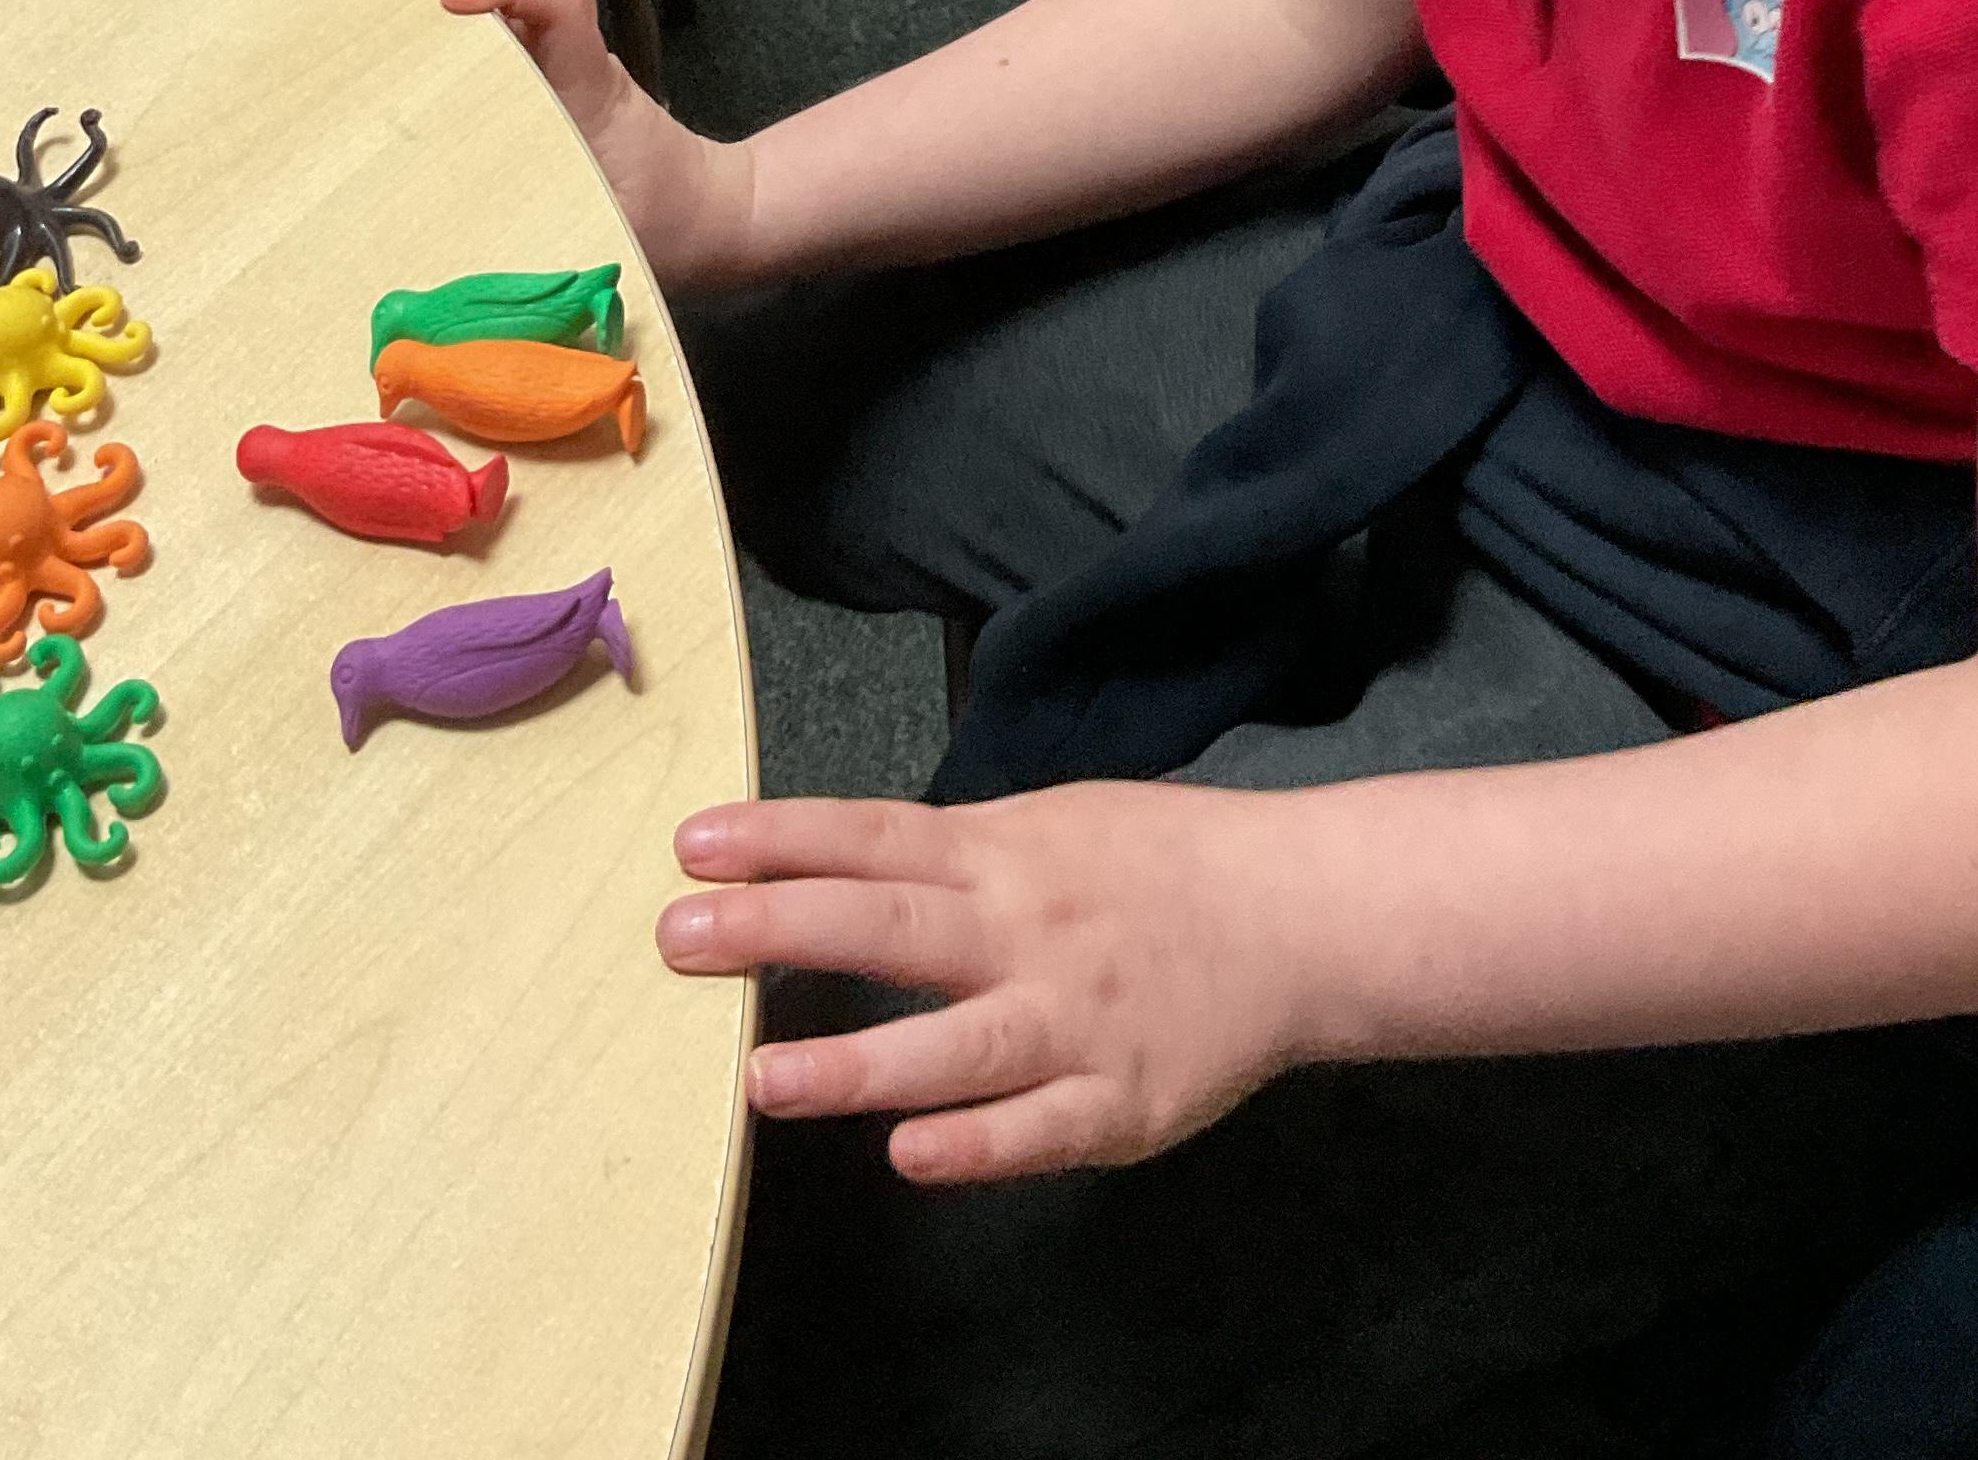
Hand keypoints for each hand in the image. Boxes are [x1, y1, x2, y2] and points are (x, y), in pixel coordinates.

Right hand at [418, 0, 754, 292]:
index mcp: (591, 94)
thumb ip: (551, 237)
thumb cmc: (656, 219)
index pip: (561, 9)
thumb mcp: (602, 235)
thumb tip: (477, 246)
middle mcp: (580, 64)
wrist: (701, 210)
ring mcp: (571, 61)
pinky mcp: (558, 70)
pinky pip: (526, 11)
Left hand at [656, 783, 1302, 1182]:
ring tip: (760, 1081)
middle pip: (891, 925)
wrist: (1299, 918)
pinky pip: (1038, 1130)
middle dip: (778, 930)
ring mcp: (1074, 1021)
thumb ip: (954, 856)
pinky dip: (977, 1144)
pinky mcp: (1121, 1103)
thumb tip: (836, 865)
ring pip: (955, 1045)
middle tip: (678, 937)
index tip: (692, 845)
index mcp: (1008, 853)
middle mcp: (1029, 930)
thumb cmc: (1161, 864)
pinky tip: (910, 1155)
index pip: (875, 837)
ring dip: (855, 1064)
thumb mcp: (1053, 822)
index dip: (782, 839)